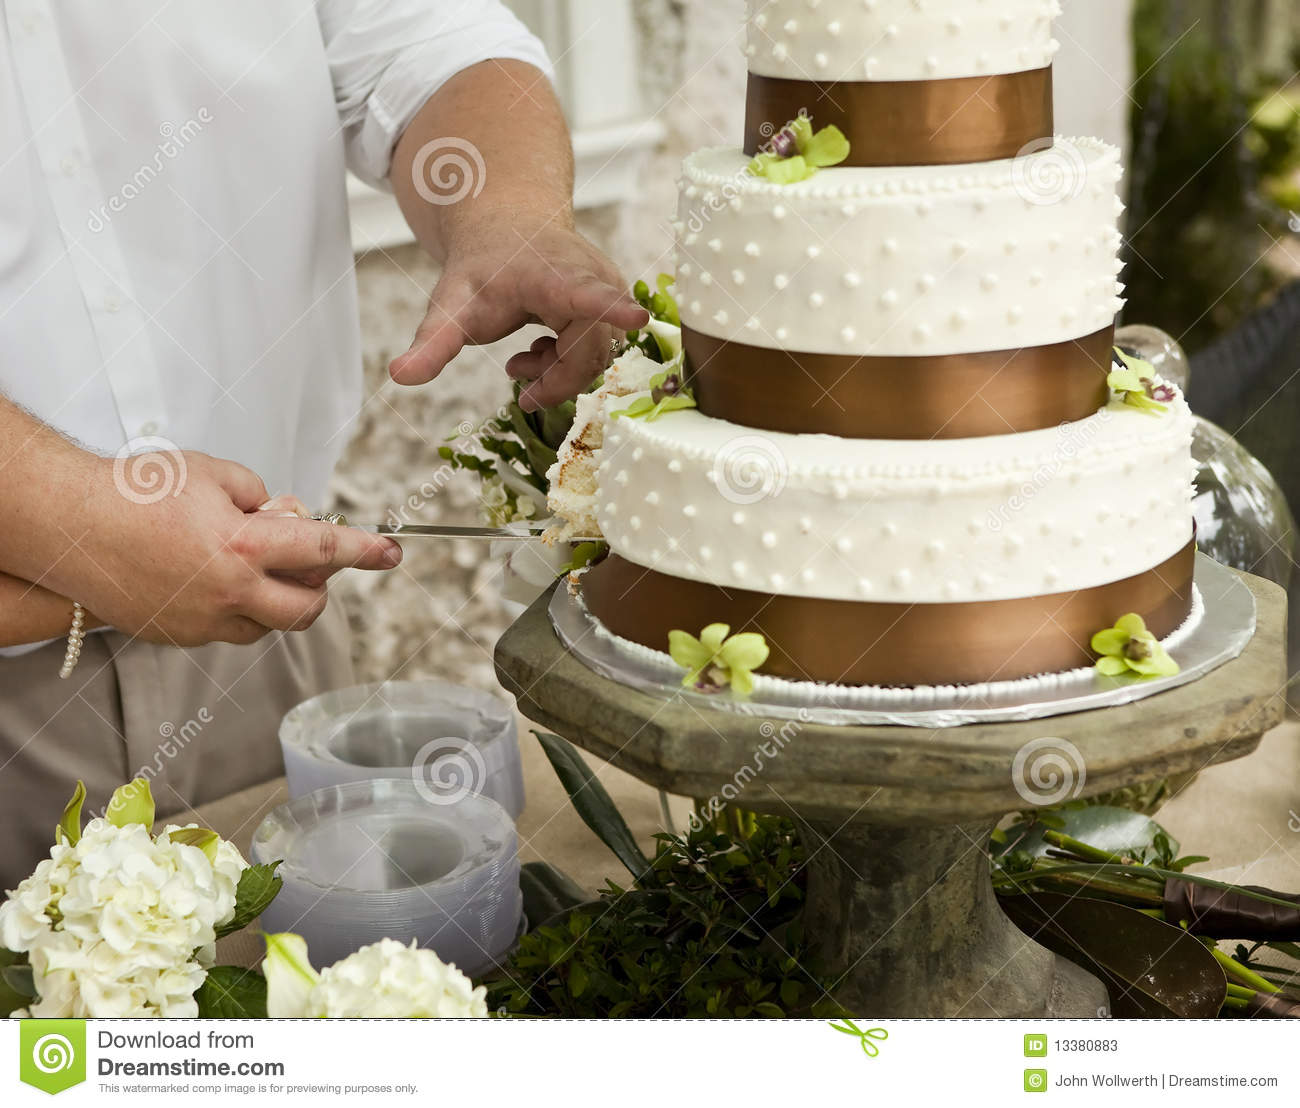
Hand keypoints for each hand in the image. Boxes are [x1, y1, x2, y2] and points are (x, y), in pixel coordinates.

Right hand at [60, 452, 401, 646]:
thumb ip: (263, 498)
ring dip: (274, 598)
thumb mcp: (213, 474)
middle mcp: (229, 595)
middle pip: (306, 609)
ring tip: (243, 559)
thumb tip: (288, 517)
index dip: (363, 551)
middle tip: (304, 558)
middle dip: (317, 586)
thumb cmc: (136, 492)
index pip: (322, 550)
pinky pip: (227, 630)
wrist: (68, 525)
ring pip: (267, 624)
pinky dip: (236, 607)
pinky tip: (209, 575)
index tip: (391, 553)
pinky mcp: (178, 637)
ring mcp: (203, 623)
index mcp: (244, 548)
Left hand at [388, 220, 647, 410]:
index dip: (611, 309)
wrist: (510, 226)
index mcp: (553, 276)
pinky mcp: (615, 303)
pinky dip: (569, 362)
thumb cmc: (483, 266)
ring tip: (523, 360)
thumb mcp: (450, 304)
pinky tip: (542, 350)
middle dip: (554, 379)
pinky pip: (601, 351)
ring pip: (597, 357)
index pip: (587, 294)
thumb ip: (430, 343)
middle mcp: (593, 280)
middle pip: (589, 353)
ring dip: (558, 371)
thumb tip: (399, 376)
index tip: (636, 315)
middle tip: (515, 382)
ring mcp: (610, 292)